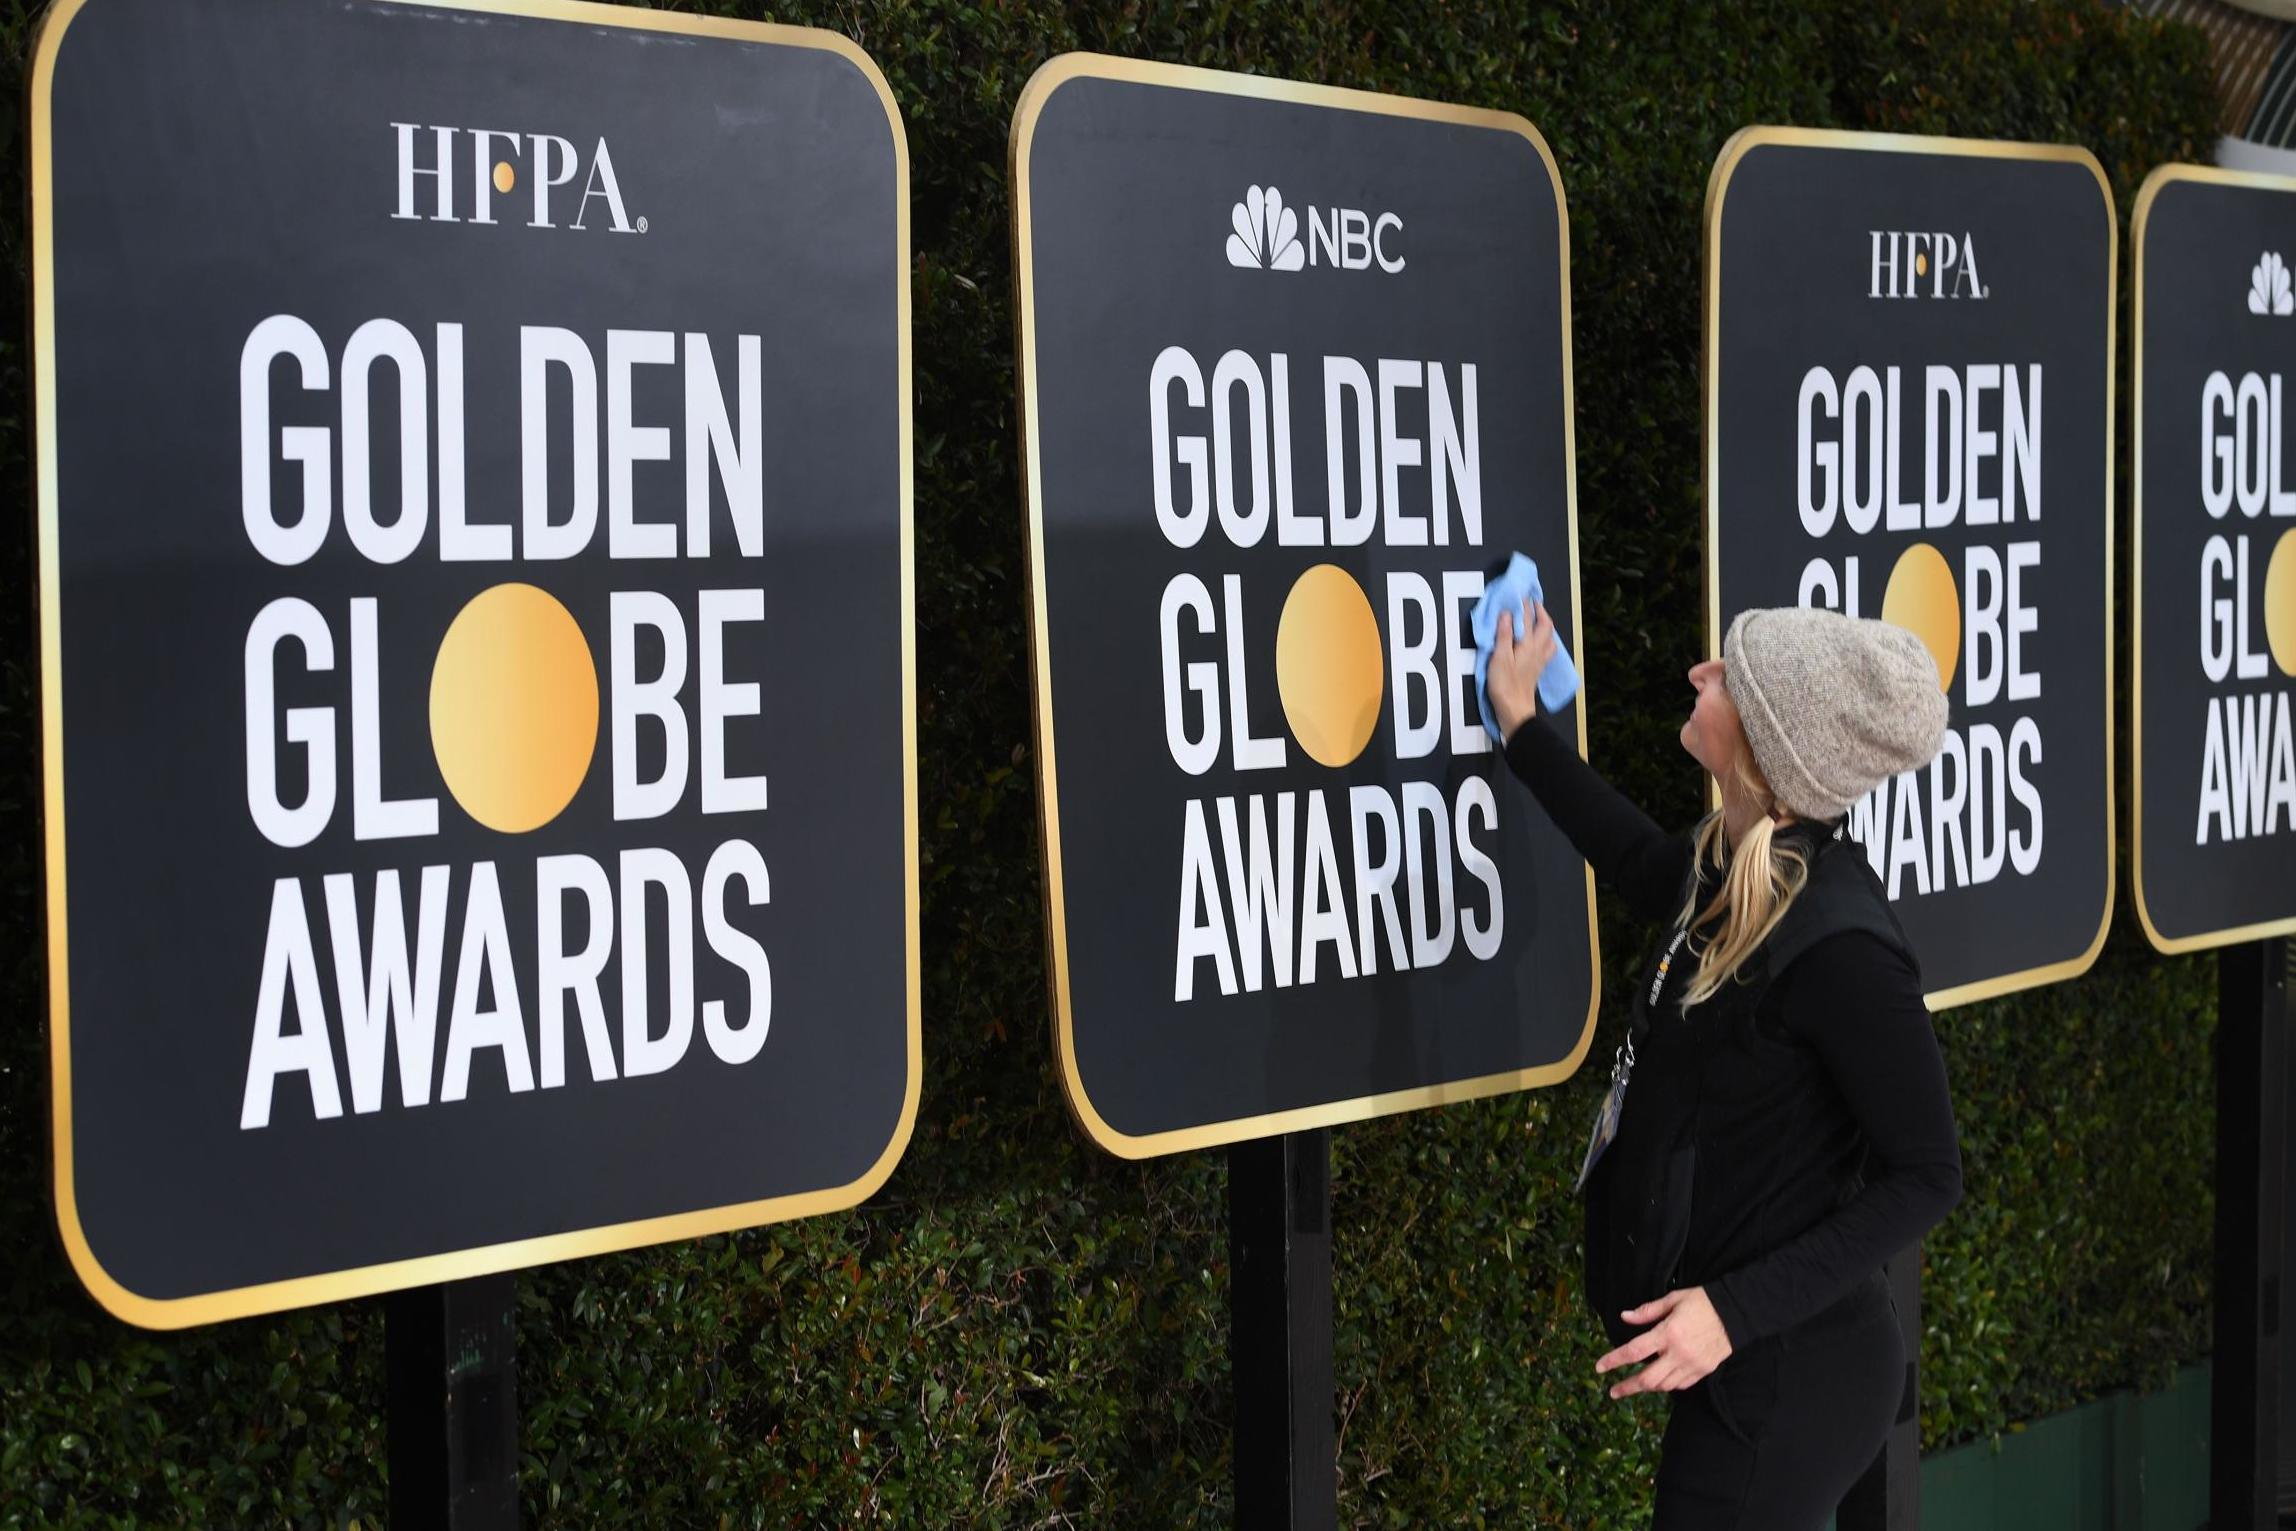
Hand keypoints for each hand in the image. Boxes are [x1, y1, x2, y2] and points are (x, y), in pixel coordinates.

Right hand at [1487, 601, 1557, 742]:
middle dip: (1540, 612)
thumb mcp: (1499, 658)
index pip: (1529, 619)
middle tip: (1532, 603)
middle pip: (1546, 626)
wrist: (1515, 710)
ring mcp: (1540, 661)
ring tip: (1537, 620)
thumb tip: (1508, 614)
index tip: (1521, 593)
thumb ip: (1504, 635)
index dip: (1525, 605)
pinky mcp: (1537, 669)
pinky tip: (1538, 642)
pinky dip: (1544, 640)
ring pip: (1549, 638)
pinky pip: (1546, 649)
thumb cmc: (1505, 686)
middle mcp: (1538, 651)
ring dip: (1545, 626)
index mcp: (1529, 645)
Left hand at [1595, 1287, 1733, 1399]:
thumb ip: (1647, 1311)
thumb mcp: (1673, 1299)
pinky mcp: (1703, 1371)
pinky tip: (1660, 1382)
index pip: (1634, 1352)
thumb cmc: (1702, 1301)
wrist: (1736, 1313)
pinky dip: (1667, 1386)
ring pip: (1664, 1386)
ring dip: (1646, 1388)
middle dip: (1627, 1387)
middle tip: (1613, 1391)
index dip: (1614, 1361)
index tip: (1599, 1368)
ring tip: (1633, 1386)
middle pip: (1647, 1378)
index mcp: (1668, 1333)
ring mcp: (1692, 1365)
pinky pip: (1681, 1385)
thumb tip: (1625, 1316)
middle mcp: (1678, 1353)